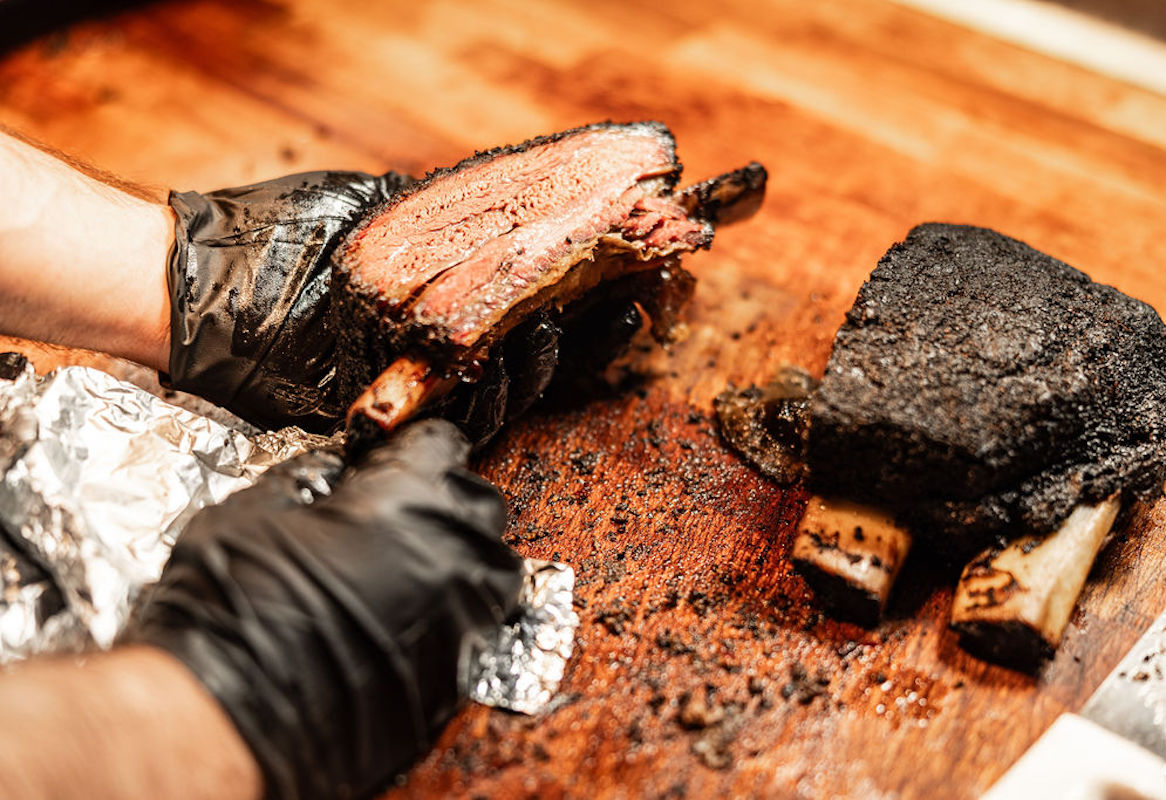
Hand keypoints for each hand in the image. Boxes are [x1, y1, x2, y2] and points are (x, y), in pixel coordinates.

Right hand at [124, 419, 523, 799]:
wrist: (225, 716)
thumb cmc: (233, 606)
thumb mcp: (255, 510)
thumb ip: (308, 480)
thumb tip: (329, 476)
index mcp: (410, 494)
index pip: (442, 443)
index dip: (412, 450)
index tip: (391, 462)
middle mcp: (452, 550)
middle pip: (476, 504)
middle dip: (441, 501)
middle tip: (393, 515)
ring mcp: (464, 616)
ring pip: (490, 567)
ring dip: (457, 557)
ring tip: (406, 566)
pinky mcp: (459, 673)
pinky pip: (476, 626)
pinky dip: (452, 614)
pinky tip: (406, 618)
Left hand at [168, 171, 648, 438]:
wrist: (220, 287)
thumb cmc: (288, 240)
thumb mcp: (375, 209)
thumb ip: (440, 211)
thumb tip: (502, 194)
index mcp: (445, 292)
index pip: (533, 297)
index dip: (586, 290)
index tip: (634, 272)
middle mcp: (445, 341)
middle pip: (538, 344)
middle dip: (593, 327)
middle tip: (639, 303)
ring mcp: (428, 377)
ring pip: (514, 379)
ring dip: (560, 354)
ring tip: (591, 318)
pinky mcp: (403, 409)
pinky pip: (469, 409)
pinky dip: (507, 385)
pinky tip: (536, 347)